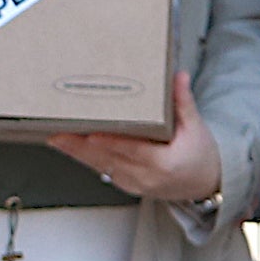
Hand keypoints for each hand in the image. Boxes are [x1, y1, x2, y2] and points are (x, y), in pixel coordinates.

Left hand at [51, 74, 223, 202]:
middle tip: (58, 131)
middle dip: (80, 145)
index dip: (109, 142)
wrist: (204, 183)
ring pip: (99, 165)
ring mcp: (133, 183)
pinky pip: (102, 169)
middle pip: (107, 158)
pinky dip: (85, 157)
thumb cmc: (200, 156)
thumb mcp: (196, 127)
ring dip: (76, 151)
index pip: (131, 150)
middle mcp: (145, 177)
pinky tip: (69, 145)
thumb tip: (179, 77)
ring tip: (56, 136)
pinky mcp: (125, 183)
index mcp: (163, 163)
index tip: (91, 133)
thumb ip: (184, 102)